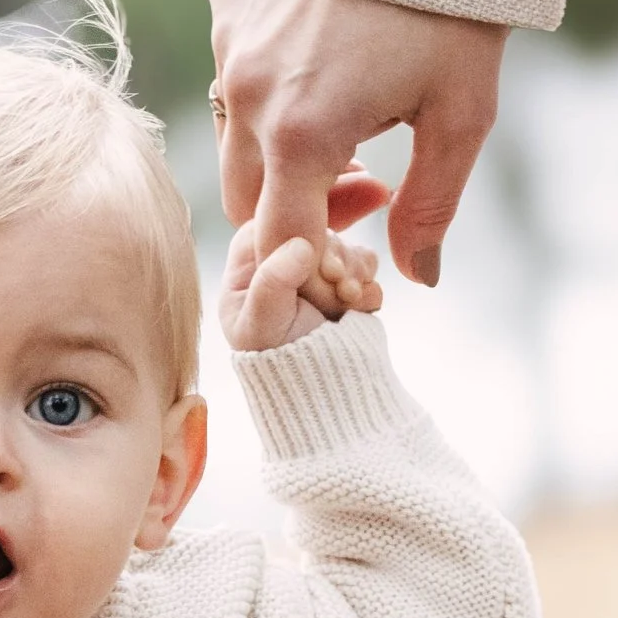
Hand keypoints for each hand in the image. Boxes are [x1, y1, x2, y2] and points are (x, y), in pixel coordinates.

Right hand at [209, 0, 505, 288]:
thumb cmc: (453, 5)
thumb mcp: (462, 113)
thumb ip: (431, 206)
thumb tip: (416, 278)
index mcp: (302, 136)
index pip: (278, 240)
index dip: (316, 252)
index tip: (362, 219)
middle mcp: (248, 95)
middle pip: (244, 196)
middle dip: (295, 199)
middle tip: (366, 164)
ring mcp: (229, 41)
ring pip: (235, 129)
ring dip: (278, 137)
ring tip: (349, 94)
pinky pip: (234, 59)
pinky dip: (271, 70)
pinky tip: (327, 35)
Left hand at [221, 216, 383, 353]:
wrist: (322, 395)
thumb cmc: (278, 365)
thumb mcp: (264, 326)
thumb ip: (273, 282)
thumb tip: (301, 245)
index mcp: (249, 266)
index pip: (274, 221)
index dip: (301, 231)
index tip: (320, 257)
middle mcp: (281, 263)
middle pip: (316, 229)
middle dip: (334, 256)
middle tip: (339, 283)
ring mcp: (316, 273)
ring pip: (345, 246)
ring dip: (355, 270)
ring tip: (349, 300)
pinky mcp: (346, 285)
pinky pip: (366, 265)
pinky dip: (368, 285)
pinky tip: (360, 307)